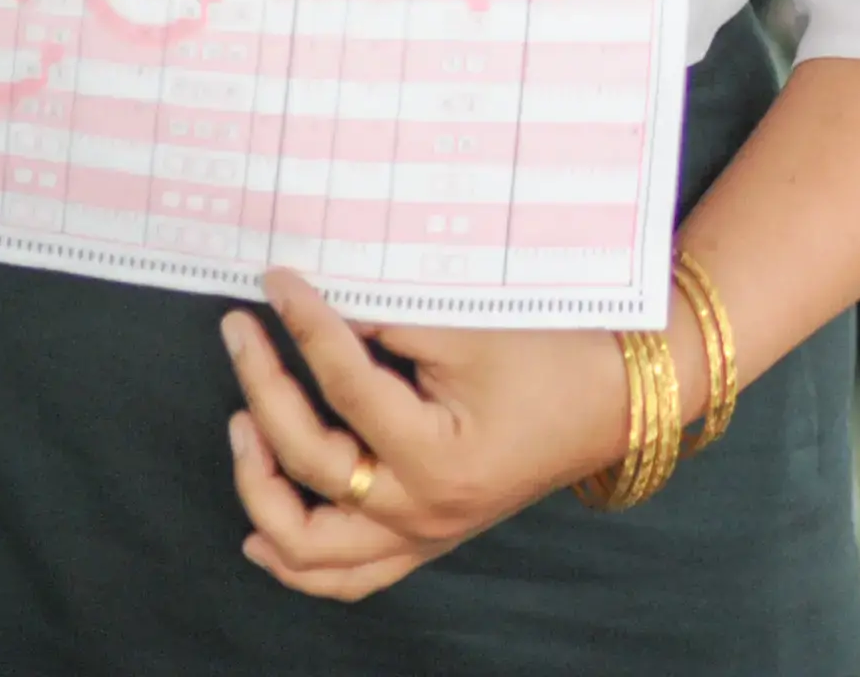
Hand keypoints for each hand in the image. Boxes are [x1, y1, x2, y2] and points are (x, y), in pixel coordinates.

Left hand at [220, 270, 705, 600]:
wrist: (618, 399)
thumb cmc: (556, 356)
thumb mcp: (471, 328)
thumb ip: (389, 324)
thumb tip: (316, 311)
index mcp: (436, 457)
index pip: (344, 386)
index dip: (304, 326)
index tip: (275, 282)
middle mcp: (422, 511)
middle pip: (311, 462)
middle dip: (264, 390)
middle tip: (241, 333)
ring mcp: (423, 535)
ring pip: (310, 549)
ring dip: (261, 490)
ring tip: (242, 427)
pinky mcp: (428, 540)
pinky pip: (347, 577)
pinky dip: (295, 563)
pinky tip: (258, 532)